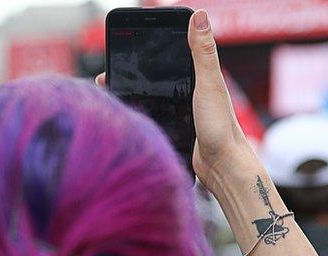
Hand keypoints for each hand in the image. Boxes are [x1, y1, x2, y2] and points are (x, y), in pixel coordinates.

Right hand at [96, 10, 256, 196]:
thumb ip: (202, 52)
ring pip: (150, 94)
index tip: (128, 37)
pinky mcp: (172, 126)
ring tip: (109, 90)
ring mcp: (179, 109)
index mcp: (197, 74)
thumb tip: (200, 15)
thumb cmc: (220, 126)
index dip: (150, 42)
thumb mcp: (208, 84)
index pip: (171, 50)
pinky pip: (150, 112)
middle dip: (131, 70)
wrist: (220, 166)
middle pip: (155, 74)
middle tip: (107, 71)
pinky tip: (124, 114)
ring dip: (130, 91)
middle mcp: (188, 89)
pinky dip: (135, 110)